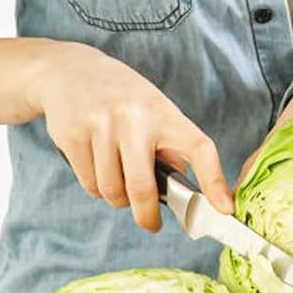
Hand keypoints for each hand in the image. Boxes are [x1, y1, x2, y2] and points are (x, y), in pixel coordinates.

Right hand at [34, 42, 232, 231]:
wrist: (69, 69)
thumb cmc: (123, 97)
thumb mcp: (155, 110)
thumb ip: (171, 147)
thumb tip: (184, 189)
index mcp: (164, 112)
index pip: (199, 148)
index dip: (214, 181)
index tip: (223, 208)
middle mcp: (133, 118)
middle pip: (142, 187)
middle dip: (147, 216)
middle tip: (151, 224)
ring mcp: (100, 125)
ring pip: (112, 191)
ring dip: (118, 199)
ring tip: (120, 186)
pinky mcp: (71, 136)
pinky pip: (89, 184)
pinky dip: (96, 188)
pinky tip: (99, 171)